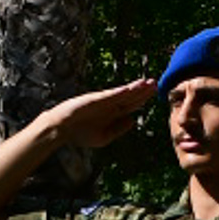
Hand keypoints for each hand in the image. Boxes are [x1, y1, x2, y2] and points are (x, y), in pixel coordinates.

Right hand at [48, 76, 162, 150]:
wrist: (62, 129)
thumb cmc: (80, 134)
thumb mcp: (104, 137)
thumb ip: (119, 129)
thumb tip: (133, 121)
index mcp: (112, 114)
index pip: (131, 105)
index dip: (143, 100)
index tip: (155, 94)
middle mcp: (110, 106)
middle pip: (130, 97)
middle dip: (143, 91)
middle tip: (156, 83)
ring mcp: (103, 101)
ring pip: (123, 94)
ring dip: (136, 88)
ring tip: (148, 82)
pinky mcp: (96, 99)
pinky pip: (111, 95)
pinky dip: (121, 91)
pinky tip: (131, 87)